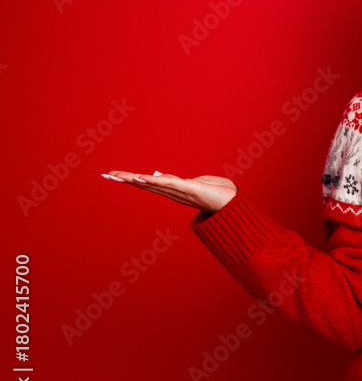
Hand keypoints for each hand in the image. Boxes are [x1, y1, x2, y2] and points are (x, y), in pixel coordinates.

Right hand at [101, 170, 236, 212]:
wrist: (236, 206)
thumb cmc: (219, 192)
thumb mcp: (197, 182)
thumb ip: (178, 180)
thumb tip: (158, 174)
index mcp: (175, 190)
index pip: (149, 183)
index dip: (132, 179)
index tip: (114, 175)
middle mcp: (175, 193)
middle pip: (146, 184)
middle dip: (126, 179)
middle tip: (107, 175)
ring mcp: (182, 192)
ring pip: (155, 184)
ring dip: (136, 179)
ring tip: (119, 176)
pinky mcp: (192, 189)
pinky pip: (171, 183)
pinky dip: (157, 180)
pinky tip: (143, 177)